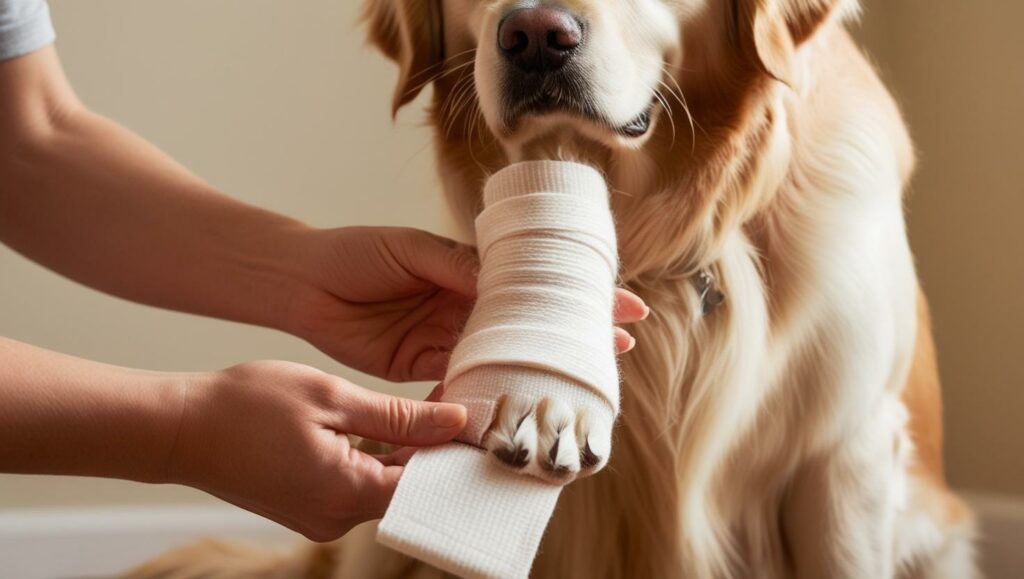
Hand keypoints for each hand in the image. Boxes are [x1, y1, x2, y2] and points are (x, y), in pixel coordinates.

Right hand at [166, 360, 466, 541]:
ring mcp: (322, 517)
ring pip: (384, 484)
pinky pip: (358, 484)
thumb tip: (456, 421)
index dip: (455, 451)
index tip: (476, 415)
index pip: (428, 486)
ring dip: (404, 449)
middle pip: (409, 487)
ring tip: (423, 401)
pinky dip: (375, 456)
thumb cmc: (247, 405)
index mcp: (348, 494)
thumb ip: (399, 416)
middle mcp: (337, 519)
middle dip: (433, 445)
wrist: (179, 428)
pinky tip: (381, 421)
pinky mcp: (310, 508)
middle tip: (452, 397)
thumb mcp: (332, 397)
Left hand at [285, 227, 648, 381]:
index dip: (578, 292)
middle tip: (621, 349)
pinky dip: (490, 392)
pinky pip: (464, 382)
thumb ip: (455, 266)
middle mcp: (466, 306)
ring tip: (582, 380)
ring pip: (504, 356)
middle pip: (530, 324)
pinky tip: (517, 402)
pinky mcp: (423, 367)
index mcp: (469, 270)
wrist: (304, 283)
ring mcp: (448, 338)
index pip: (534, 282)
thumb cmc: (357, 252)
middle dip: (573, 335)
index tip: (625, 303)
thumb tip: (499, 278)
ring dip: (538, 368)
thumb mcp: (410, 249)